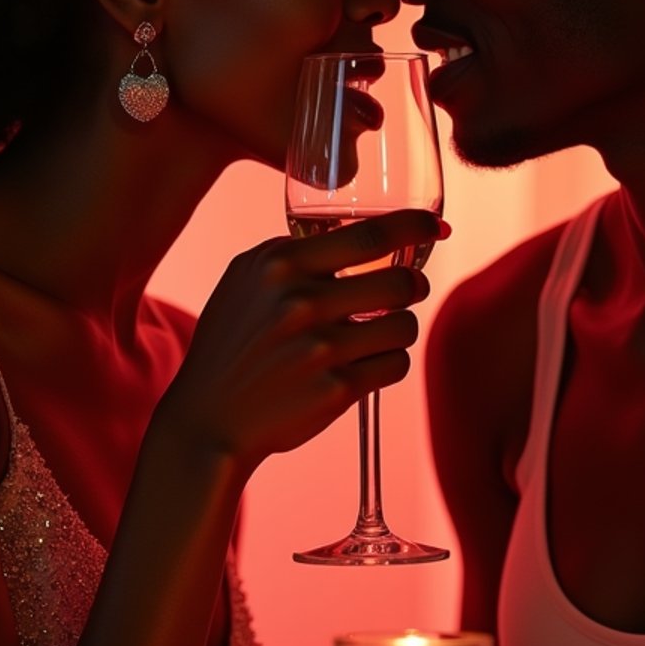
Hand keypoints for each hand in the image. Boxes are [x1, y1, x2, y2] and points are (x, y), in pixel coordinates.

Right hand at [155, 209, 446, 472]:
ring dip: (401, 329)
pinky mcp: (337, 390)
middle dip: (414, 285)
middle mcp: (301, 302)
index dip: (412, 226)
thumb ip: (292, 253)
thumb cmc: (232, 344)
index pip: (367, 235)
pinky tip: (365, 365)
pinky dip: (389, 363)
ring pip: (405, 326)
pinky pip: (396, 365)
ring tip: (378, 333)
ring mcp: (320, 349)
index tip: (435, 226)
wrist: (209, 419)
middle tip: (409, 290)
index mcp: (279, 265)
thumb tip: (360, 237)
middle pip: (399, 282)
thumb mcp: (246, 280)